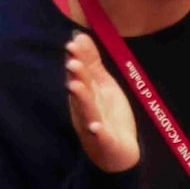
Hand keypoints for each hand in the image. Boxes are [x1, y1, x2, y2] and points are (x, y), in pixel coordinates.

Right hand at [65, 32, 140, 172]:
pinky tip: (95, 126)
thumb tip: (79, 36)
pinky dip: (98, 132)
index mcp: (86, 95)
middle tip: (71, 61)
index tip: (72, 42)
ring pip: (86, 111)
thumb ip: (91, 62)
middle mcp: (86, 109)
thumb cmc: (107, 114)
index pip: (81, 75)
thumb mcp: (101, 85)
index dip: (78, 60)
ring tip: (75, 86)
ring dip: (81, 99)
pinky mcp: (105, 142)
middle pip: (81, 91)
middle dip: (77, 76)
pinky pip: (101, 137)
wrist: (118, 152)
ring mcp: (94, 126)